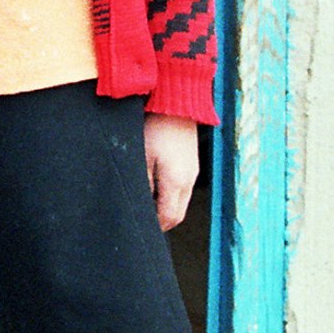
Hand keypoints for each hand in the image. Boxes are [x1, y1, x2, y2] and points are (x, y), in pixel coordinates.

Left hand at [143, 113, 198, 231]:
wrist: (176, 103)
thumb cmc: (155, 127)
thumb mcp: (142, 157)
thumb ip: (143, 184)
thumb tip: (142, 204)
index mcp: (176, 182)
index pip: (169, 218)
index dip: (155, 227)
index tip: (141, 228)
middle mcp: (189, 180)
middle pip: (178, 214)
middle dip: (162, 222)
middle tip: (143, 222)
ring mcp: (192, 172)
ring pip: (181, 202)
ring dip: (166, 208)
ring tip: (147, 205)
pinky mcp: (191, 163)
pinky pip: (183, 189)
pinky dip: (171, 195)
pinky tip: (156, 188)